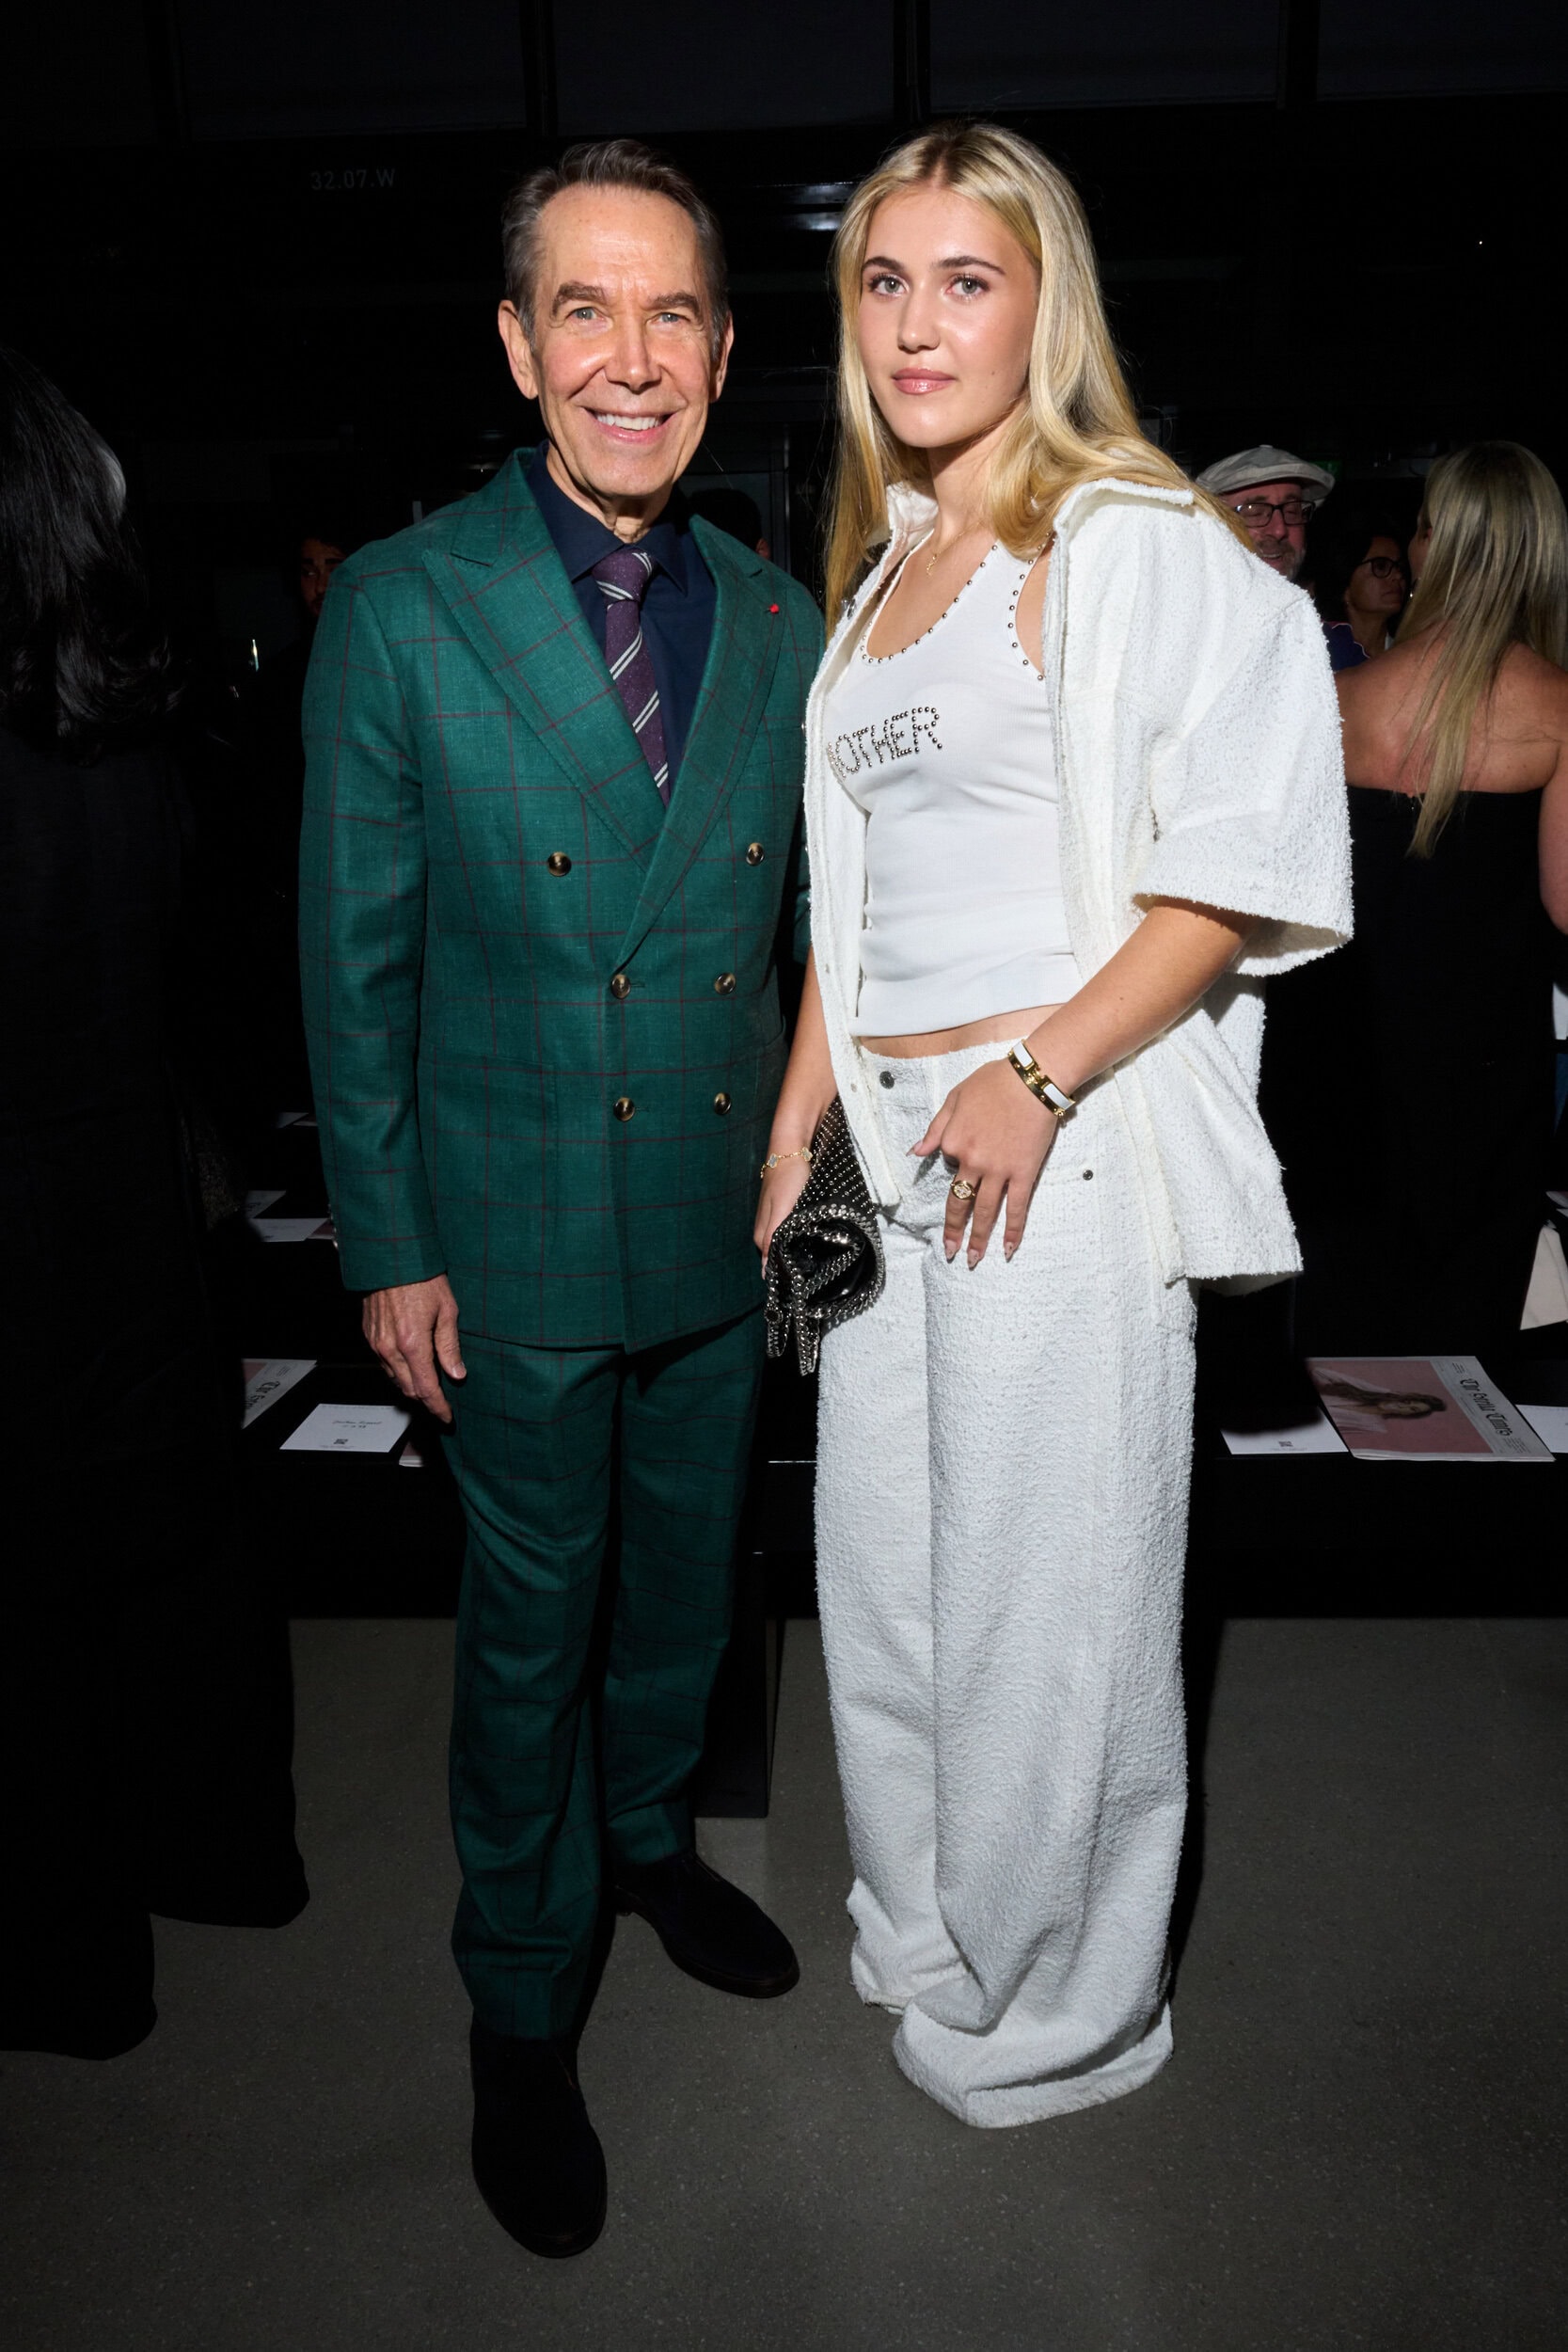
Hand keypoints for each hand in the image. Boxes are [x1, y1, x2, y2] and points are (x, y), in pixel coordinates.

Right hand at [362, 1275, 465, 1423]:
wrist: (391, 1258)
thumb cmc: (421, 1278)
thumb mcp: (447, 1310)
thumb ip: (450, 1346)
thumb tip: (457, 1373)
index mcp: (412, 1344)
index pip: (426, 1388)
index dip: (438, 1406)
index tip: (447, 1415)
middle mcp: (390, 1348)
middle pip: (409, 1388)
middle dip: (426, 1399)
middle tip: (442, 1401)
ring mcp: (376, 1343)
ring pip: (395, 1378)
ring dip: (412, 1385)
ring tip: (430, 1382)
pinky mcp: (369, 1336)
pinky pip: (384, 1363)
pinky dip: (399, 1370)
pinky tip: (412, 1364)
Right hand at [754, 1151, 814, 1269]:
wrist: (790, 1150)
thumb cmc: (788, 1179)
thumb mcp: (782, 1210)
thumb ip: (773, 1238)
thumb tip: (765, 1272)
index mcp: (762, 1235)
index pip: (771, 1265)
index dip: (786, 1273)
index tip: (804, 1281)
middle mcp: (764, 1231)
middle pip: (779, 1255)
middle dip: (794, 1262)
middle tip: (815, 1268)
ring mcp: (773, 1222)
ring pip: (785, 1243)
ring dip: (798, 1249)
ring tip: (817, 1256)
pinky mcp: (782, 1213)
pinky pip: (790, 1232)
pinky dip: (800, 1236)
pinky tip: (812, 1237)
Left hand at [911, 1057, 1057, 1265]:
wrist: (1033, 1079)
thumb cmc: (994, 1082)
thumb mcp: (955, 1098)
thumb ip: (936, 1128)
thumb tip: (917, 1152)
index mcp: (952, 1142)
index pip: (947, 1162)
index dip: (956, 1160)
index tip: (970, 1154)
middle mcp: (972, 1162)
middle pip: (961, 1202)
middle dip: (954, 1231)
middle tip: (949, 1252)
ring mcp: (999, 1171)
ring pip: (986, 1211)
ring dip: (978, 1239)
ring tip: (973, 1260)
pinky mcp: (1023, 1174)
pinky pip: (1017, 1207)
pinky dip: (1012, 1230)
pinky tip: (1008, 1249)